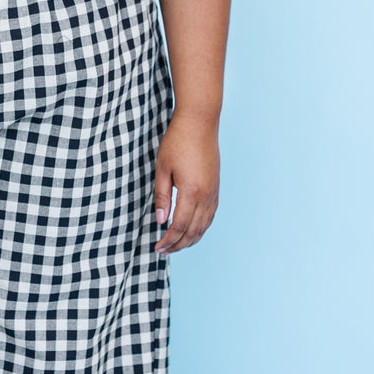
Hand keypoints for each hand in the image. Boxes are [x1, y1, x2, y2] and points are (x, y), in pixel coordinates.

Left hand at [153, 113, 219, 252]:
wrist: (200, 122)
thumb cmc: (178, 142)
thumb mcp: (162, 169)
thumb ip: (161, 196)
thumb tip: (160, 220)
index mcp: (191, 192)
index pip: (179, 226)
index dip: (168, 240)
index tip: (157, 247)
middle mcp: (206, 195)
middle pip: (193, 231)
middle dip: (178, 244)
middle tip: (163, 251)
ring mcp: (214, 192)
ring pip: (204, 226)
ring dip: (190, 239)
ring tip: (176, 246)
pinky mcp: (216, 187)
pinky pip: (210, 215)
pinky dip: (200, 228)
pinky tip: (192, 230)